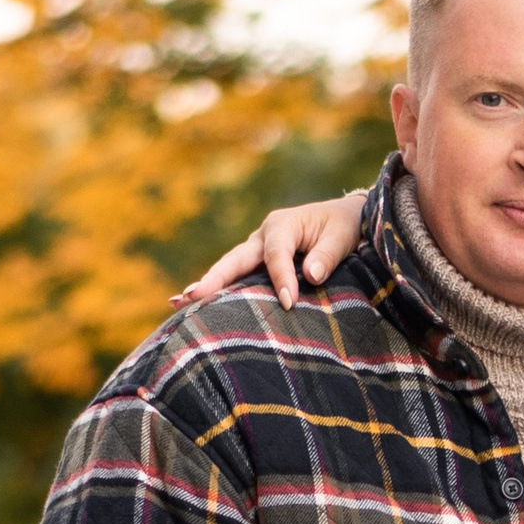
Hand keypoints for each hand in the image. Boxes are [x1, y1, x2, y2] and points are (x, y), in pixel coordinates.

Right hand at [179, 190, 368, 307]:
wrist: (343, 219)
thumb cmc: (343, 227)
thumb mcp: (341, 237)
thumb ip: (327, 255)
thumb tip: (311, 276)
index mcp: (282, 225)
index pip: (276, 255)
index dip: (281, 278)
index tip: (289, 302)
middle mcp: (263, 235)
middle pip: (235, 259)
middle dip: (214, 279)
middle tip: (193, 296)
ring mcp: (257, 248)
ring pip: (230, 268)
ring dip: (206, 285)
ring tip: (180, 302)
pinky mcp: (257, 262)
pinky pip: (237, 275)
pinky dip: (218, 289)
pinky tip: (195, 304)